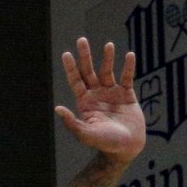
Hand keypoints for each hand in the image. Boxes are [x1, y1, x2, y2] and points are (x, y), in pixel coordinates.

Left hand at [55, 37, 145, 164]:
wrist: (126, 147)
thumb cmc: (104, 143)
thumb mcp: (85, 134)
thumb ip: (71, 122)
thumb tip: (57, 108)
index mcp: (85, 103)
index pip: (76, 81)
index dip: (71, 68)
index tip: (67, 54)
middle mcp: (97, 95)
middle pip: (89, 72)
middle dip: (85, 56)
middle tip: (81, 40)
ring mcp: (112, 94)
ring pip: (108, 71)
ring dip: (107, 58)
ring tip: (107, 45)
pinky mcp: (128, 95)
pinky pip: (127, 77)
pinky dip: (128, 67)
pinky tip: (128, 55)